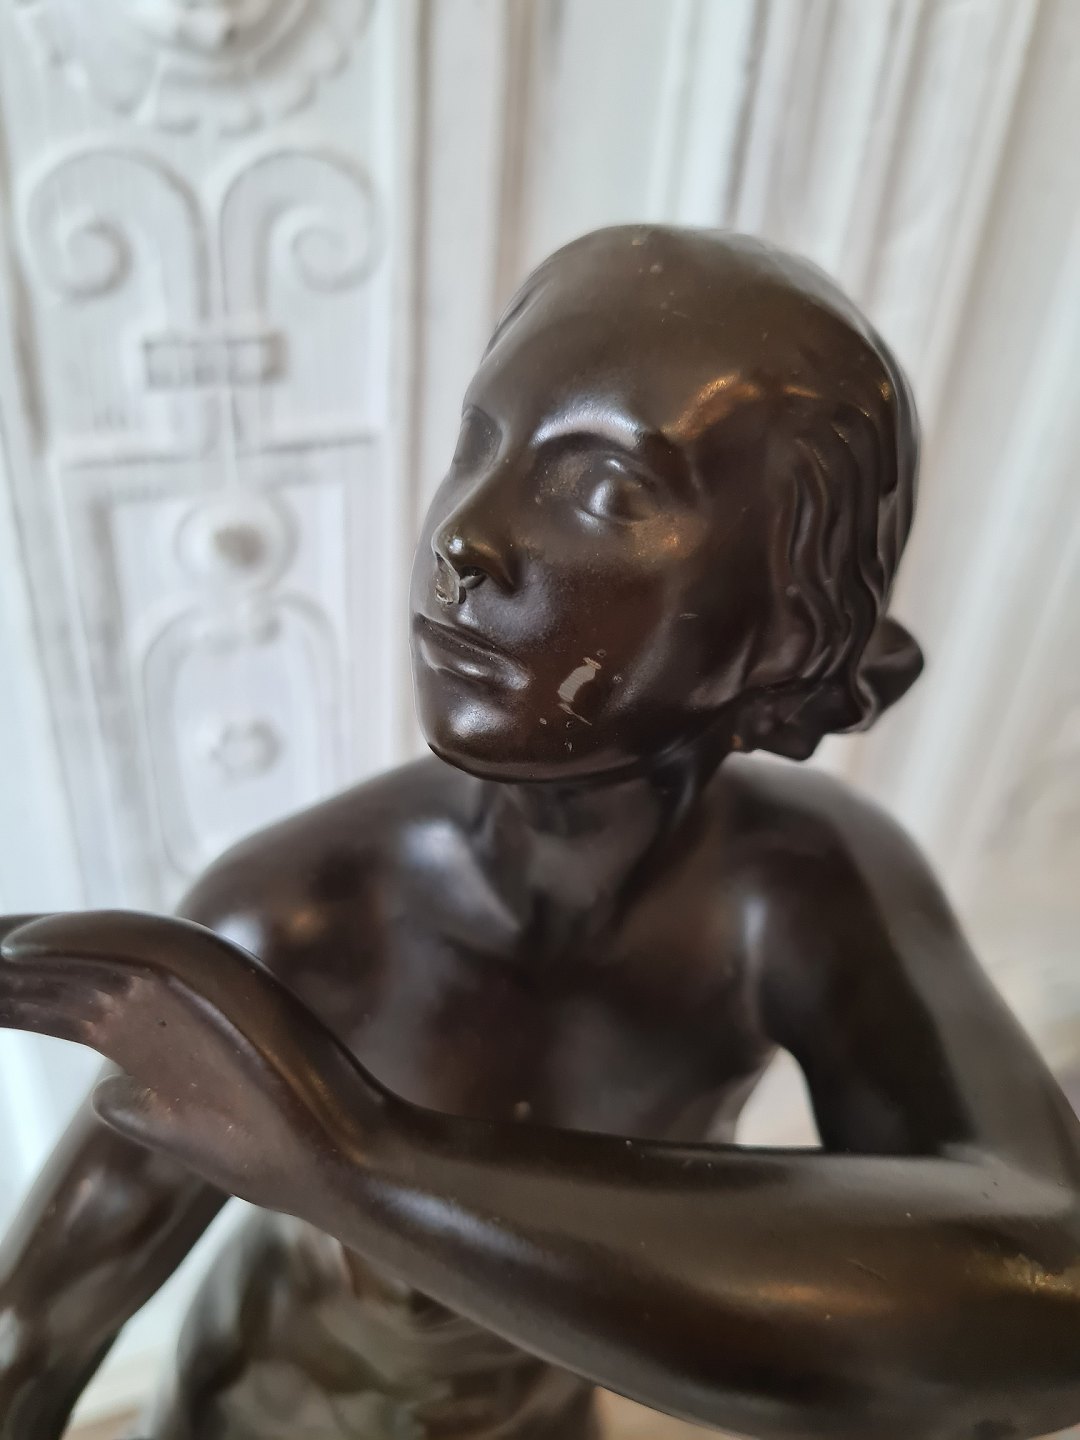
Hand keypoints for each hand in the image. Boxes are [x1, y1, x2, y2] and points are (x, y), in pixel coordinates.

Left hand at [0, 912, 388, 1214]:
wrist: (339, 1162)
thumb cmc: (274, 1152)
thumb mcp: (191, 1134)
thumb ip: (147, 1112)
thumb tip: (107, 1098)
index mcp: (143, 1036)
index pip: (55, 999)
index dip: (7, 990)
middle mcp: (155, 1004)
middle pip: (58, 971)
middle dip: (5, 969)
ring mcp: (181, 990)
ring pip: (81, 953)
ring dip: (20, 947)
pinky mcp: (211, 986)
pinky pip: (128, 949)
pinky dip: (74, 942)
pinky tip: (19, 949)